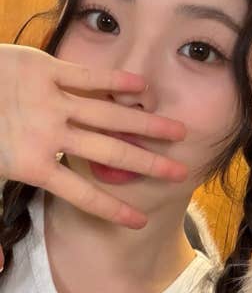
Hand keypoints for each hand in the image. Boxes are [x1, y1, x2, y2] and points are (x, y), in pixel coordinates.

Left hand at [0, 45, 187, 228]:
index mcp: (32, 166)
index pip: (82, 195)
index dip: (112, 210)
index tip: (140, 222)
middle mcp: (50, 135)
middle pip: (109, 154)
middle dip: (147, 164)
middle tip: (178, 172)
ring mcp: (51, 101)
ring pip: (108, 115)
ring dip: (144, 124)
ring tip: (176, 131)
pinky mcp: (46, 71)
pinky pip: (87, 77)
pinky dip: (115, 81)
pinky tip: (142, 89)